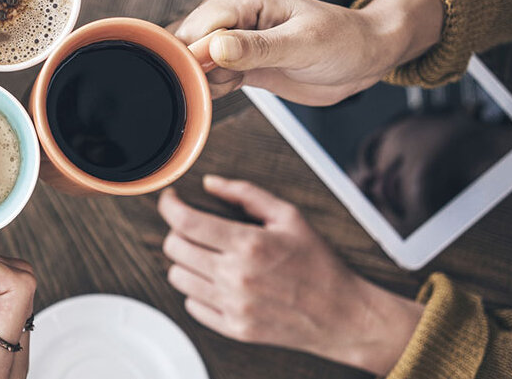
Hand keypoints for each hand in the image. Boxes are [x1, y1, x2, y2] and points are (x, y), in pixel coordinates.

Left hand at [157, 175, 423, 374]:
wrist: (341, 314)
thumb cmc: (318, 263)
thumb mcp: (289, 217)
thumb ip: (246, 194)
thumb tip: (210, 183)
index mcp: (249, 244)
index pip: (185, 221)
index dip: (169, 206)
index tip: (171, 200)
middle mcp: (236, 276)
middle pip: (174, 248)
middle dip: (178, 232)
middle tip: (194, 229)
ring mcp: (233, 305)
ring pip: (177, 277)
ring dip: (185, 262)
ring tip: (207, 256)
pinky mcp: (233, 328)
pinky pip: (191, 305)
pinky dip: (197, 291)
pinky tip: (216, 282)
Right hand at [169, 0, 443, 105]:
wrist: (365, 58)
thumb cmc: (345, 42)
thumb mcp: (304, 45)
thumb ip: (257, 48)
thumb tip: (215, 48)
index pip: (197, 27)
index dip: (196, 57)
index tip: (212, 78)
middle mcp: (230, 11)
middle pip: (186, 44)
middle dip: (198, 71)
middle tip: (231, 82)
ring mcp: (231, 36)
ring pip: (192, 62)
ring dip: (205, 81)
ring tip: (239, 82)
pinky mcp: (236, 59)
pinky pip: (207, 75)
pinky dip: (213, 88)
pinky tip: (236, 87)